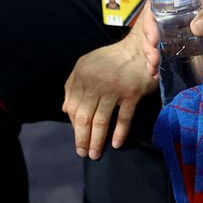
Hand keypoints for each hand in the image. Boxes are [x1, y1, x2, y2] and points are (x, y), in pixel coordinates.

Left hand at [63, 35, 157, 158]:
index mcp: (82, 75)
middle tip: (82, 153)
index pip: (72, 107)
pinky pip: (123, 118)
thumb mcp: (86, 64)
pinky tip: (116, 144)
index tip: (78, 137)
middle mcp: (95, 82)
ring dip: (97, 141)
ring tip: (95, 154)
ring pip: (101, 121)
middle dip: (82, 138)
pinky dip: (119, 133)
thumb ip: (73, 84)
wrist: (139, 47)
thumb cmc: (111, 58)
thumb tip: (64, 109)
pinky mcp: (132, 93)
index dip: (74, 125)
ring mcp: (114, 88)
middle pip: (84, 117)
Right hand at [142, 0, 202, 76]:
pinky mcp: (198, 43)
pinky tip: (161, 74)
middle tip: (153, 61)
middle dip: (149, 45)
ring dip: (154, 56)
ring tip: (153, 70)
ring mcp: (189, 29)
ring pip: (163, 42)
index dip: (149, 23)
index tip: (154, 40)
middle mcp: (182, 14)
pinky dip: (168, 62)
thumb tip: (194, 30)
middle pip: (156, 28)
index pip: (157, 8)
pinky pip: (179, 52)